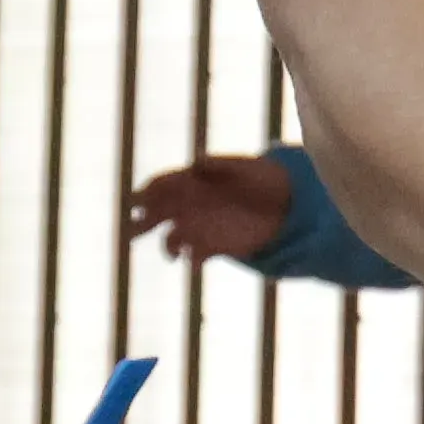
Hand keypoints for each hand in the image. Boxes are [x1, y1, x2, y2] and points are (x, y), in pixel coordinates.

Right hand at [131, 152, 300, 265]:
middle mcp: (191, 205)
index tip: (141, 200)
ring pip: (173, 238)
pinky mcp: (216, 245)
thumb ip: (217, 165)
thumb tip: (196, 160)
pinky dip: (193, 261)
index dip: (148, 192)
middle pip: (158, 214)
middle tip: (136, 230)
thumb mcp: (242, 167)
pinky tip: (196, 263)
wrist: (287, 201)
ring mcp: (201, 226)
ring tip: (173, 253)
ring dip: (168, 247)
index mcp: (192, 181)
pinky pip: (196, 256)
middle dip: (144, 222)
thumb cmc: (261, 177)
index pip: (160, 185)